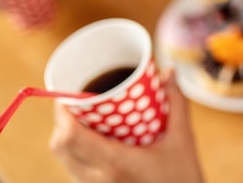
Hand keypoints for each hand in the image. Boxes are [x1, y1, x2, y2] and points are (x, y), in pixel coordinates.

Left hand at [49, 70, 202, 182]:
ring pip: (64, 160)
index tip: (69, 94)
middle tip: (77, 102)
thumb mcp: (182, 139)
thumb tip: (168, 71)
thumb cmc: (183, 178)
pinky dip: (76, 153)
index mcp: (114, 164)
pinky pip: (75, 170)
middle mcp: (97, 180)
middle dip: (62, 121)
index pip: (68, 137)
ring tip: (86, 119)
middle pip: (59, 147)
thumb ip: (175, 102)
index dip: (61, 113)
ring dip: (67, 137)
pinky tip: (96, 142)